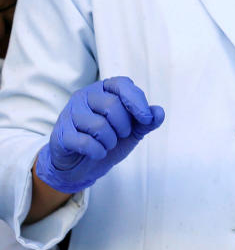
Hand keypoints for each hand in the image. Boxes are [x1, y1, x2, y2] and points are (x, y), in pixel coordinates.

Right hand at [35, 77, 164, 192]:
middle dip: (124, 126)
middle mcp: (85, 96)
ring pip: (99, 125)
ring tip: (107, 144)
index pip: (123, 85)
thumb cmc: (108, 140)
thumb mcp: (133, 130)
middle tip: (121, 135)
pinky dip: (98, 152)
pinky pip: (85, 142)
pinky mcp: (61, 134)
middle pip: (112, 105)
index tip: (146, 119)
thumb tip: (158, 112)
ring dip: (110, 141)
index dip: (137, 102)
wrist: (82, 164)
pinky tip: (97, 153)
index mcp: (104, 90)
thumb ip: (147, 121)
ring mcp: (70, 113)